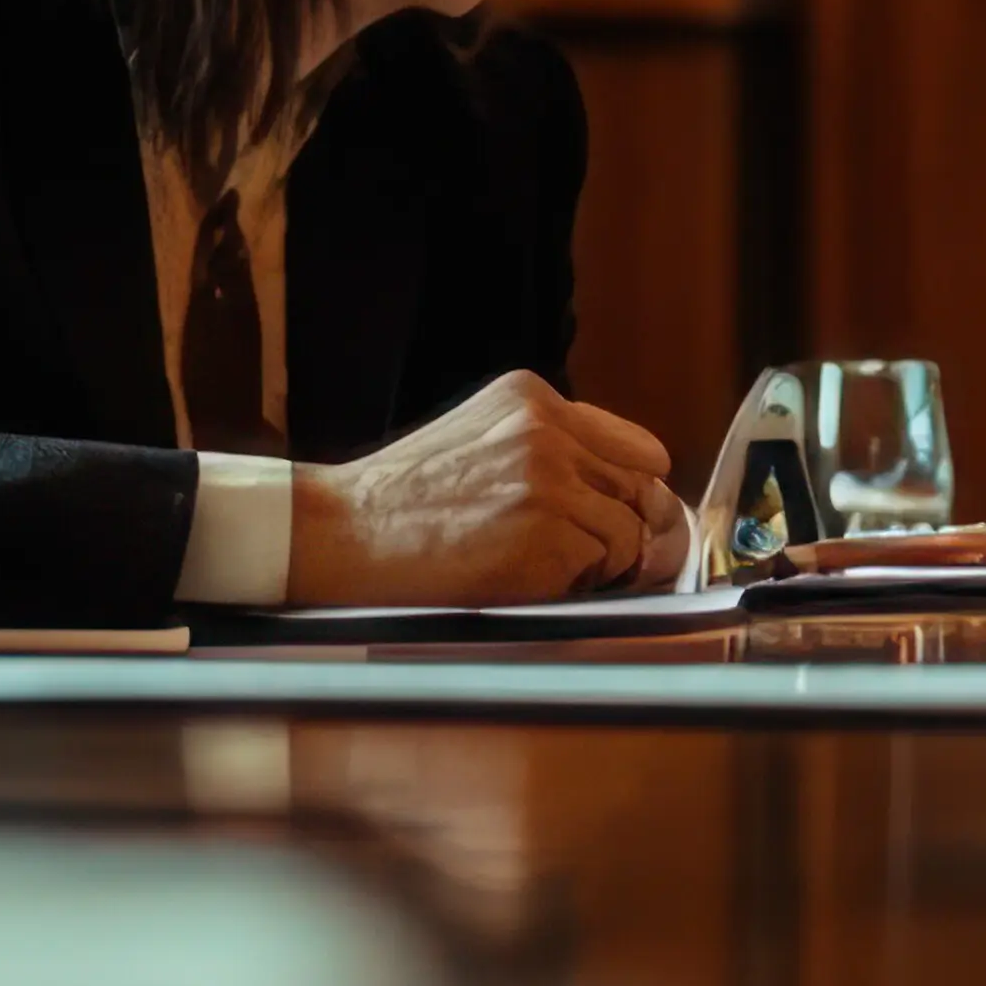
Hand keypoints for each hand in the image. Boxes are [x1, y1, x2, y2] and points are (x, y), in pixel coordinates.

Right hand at [291, 372, 686, 605]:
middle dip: (621, 530)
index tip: (618, 517)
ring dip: (597, 564)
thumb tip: (641, 501)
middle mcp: (549, 431)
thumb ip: (552, 450)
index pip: (640, 448)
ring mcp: (550, 481)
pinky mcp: (547, 534)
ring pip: (629, 535)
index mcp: (534, 399)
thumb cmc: (403, 501)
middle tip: (576, 554)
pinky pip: (602, 569)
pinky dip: (574, 586)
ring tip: (536, 565)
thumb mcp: (480, 440)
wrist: (342, 532)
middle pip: (643, 491)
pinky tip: (524, 579)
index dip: (633, 491)